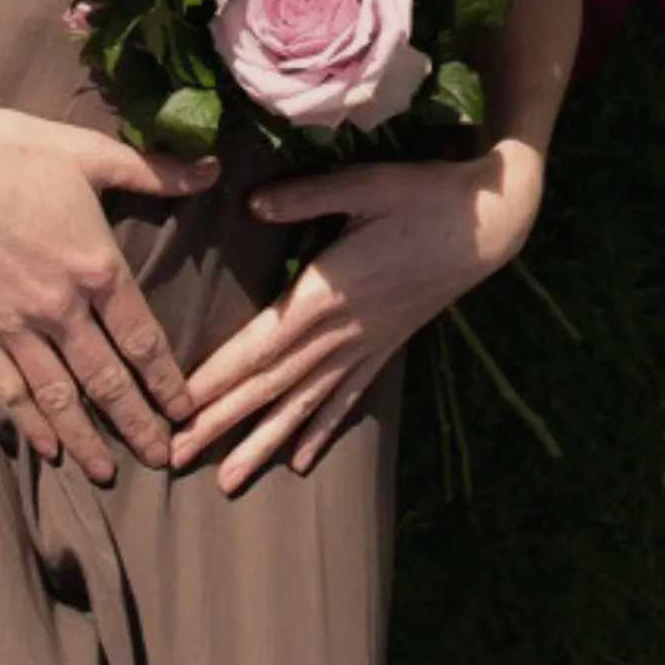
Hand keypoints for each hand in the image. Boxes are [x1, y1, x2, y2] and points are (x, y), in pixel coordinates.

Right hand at [0, 91, 219, 484]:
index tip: (186, 413)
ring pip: (58, 397)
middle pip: (108, 382)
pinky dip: (29, 421)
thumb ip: (155, 172)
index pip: (144, 342)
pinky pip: (6, 388)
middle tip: (161, 460)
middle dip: (139, 425)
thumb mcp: (94, 155)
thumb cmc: (16, 151)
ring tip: (108, 471)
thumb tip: (212, 168)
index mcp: (98, 269)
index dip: (168, 383)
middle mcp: (61, 309)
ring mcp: (14, 325)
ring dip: (86, 439)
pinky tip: (44, 447)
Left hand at [169, 141, 543, 492]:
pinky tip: (299, 462)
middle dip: (220, 422)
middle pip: (271, 385)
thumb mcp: (365, 184)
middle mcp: (342, 332)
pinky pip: (346, 399)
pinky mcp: (384, 346)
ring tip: (227, 480)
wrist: (490, 225)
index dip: (217, 379)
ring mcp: (366, 345)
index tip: (177, 410)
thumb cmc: (423, 195)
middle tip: (174, 456)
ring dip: (263, 442)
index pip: (260, 347)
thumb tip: (251, 203)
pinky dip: (319, 430)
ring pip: (305, 404)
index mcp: (326, 293)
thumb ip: (304, 196)